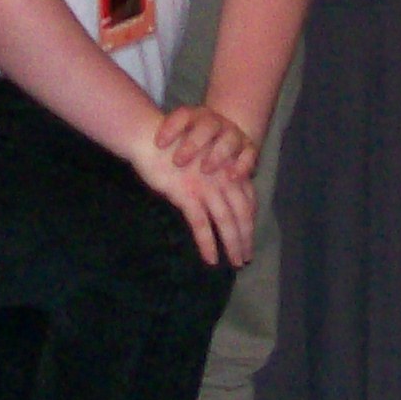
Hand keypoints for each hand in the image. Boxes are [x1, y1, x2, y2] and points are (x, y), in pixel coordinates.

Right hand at [129, 124, 256, 267]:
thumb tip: (218, 194)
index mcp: (227, 167)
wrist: (150, 137)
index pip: (247, 197)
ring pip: (226, 221)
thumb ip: (212, 174)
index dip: (250, 218)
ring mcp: (206, 187)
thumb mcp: (199, 157)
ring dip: (233, 244)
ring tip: (236, 262)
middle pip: (241, 212)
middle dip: (246, 236)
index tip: (249, 234)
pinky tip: (212, 259)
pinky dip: (208, 244)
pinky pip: (201, 225)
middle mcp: (222, 177)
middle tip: (247, 257)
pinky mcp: (187, 195)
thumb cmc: (172, 145)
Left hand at [153, 104, 257, 178]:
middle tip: (178, 161)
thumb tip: (135, 147)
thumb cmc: (190, 143)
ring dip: (218, 154)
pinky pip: (249, 154)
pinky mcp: (248, 148)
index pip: (183, 115)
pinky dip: (242, 165)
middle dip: (193, 142)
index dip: (171, 127)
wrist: (221, 136)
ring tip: (205, 169)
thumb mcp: (175, 139)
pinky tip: (232, 177)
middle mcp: (215, 122)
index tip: (158, 143)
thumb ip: (162, 145)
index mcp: (195, 116)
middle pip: (207, 126)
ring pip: (229, 139)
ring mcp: (233, 134)